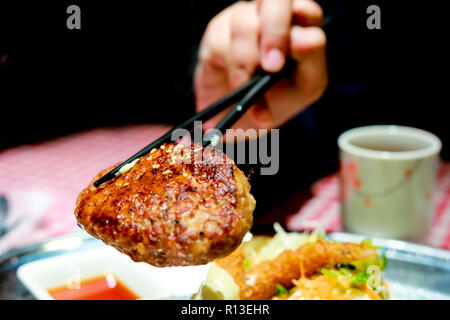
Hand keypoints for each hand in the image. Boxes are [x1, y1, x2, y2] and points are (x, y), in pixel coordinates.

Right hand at [194, 0, 327, 132]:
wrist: (246, 115)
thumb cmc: (281, 97)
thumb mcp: (307, 85)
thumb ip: (312, 57)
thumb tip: (303, 38)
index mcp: (301, 22)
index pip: (304, 9)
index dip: (295, 31)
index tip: (283, 63)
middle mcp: (272, 14)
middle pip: (275, 0)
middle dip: (274, 31)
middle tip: (271, 67)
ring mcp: (244, 19)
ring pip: (244, 23)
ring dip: (247, 63)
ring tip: (250, 89)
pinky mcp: (218, 31)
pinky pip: (220, 41)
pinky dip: (232, 72)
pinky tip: (237, 87)